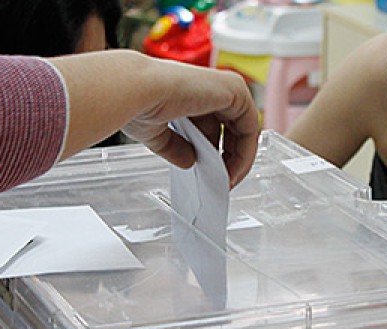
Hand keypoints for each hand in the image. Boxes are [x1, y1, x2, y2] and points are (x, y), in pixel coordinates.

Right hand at [122, 59, 260, 187]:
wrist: (136, 93)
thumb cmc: (138, 105)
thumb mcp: (159, 135)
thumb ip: (176, 148)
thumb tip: (188, 162)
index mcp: (195, 93)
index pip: (216, 127)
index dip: (217, 155)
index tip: (211, 177)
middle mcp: (214, 87)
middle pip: (233, 130)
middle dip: (230, 159)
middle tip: (222, 183)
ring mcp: (227, 87)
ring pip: (245, 131)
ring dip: (239, 160)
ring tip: (226, 182)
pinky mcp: (236, 92)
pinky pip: (250, 129)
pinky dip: (245, 154)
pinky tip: (231, 172)